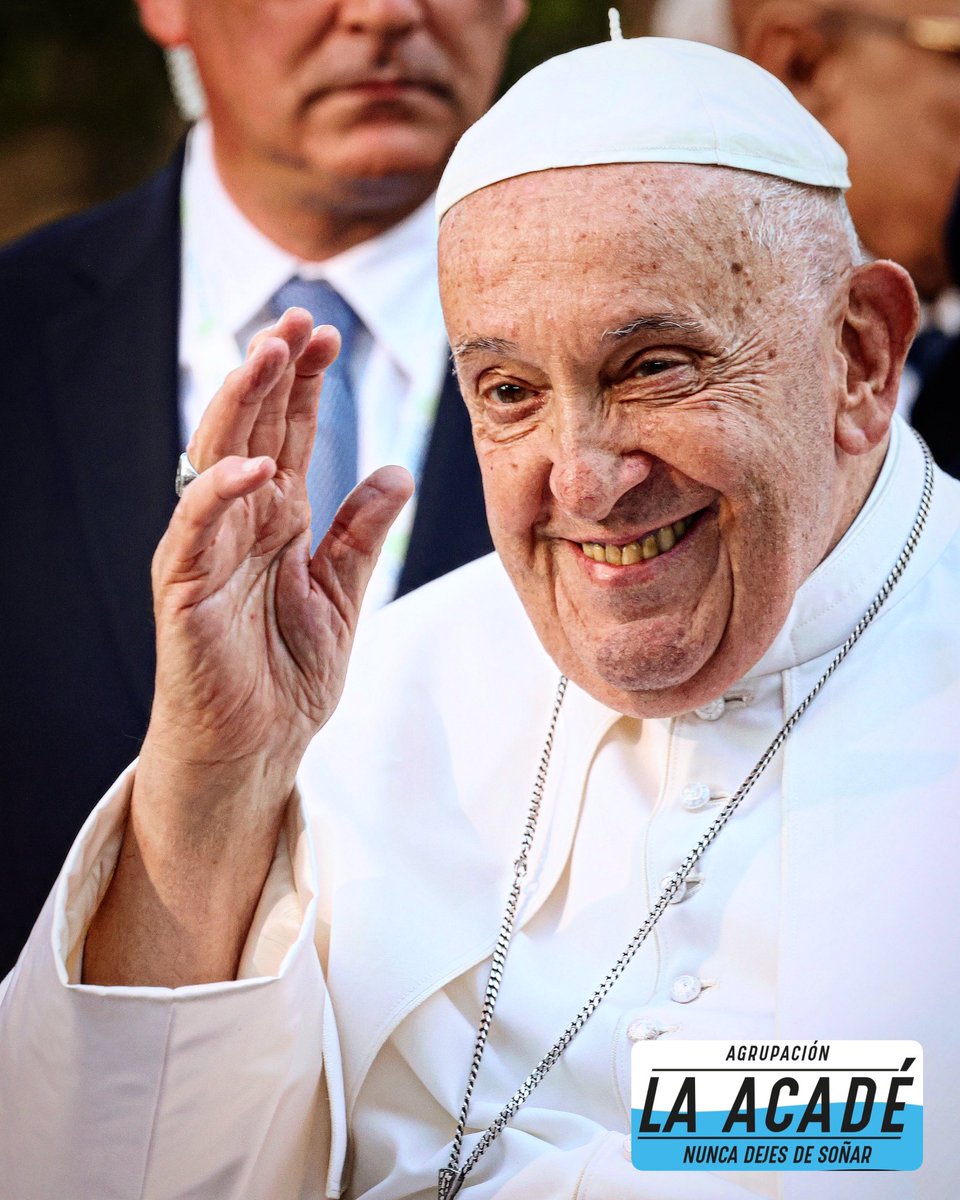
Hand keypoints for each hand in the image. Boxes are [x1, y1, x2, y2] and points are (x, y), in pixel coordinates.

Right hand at [84, 309, 411, 985]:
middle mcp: (236, 526)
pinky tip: (253, 467)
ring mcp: (205, 555)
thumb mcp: (343, 594)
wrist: (257, 753)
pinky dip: (219, 497)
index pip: (287, 437)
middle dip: (273, 376)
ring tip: (270, 355)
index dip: (304, 387)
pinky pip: (195, 534)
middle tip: (301, 321)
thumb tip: (398, 468)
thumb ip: (361, 533)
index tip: (330, 337)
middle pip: (251, 434)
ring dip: (241, 409)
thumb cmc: (289, 678)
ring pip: (215, 464)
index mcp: (275, 523)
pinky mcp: (183, 595)